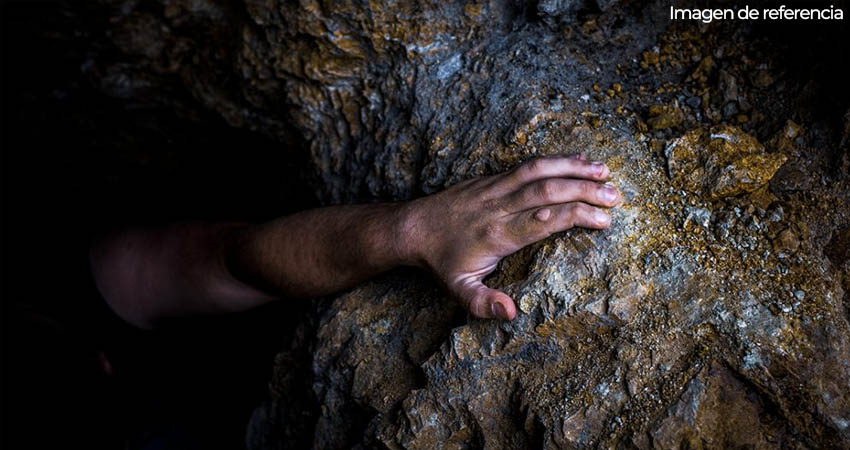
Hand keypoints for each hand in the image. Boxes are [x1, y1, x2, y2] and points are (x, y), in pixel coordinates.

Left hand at [401, 155, 620, 319]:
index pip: (545, 220)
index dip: (577, 216)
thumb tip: (511, 313)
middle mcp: (500, 207)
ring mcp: (496, 188)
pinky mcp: (492, 177)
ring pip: (538, 170)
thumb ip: (483, 303)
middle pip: (548, 191)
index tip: (606, 220)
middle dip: (585, 190)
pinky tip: (578, 160)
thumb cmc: (441, 262)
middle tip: (617, 196)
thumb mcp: (458, 290)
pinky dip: (555, 160)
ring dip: (573, 167)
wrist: (412, 229)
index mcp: (499, 234)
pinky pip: (527, 164)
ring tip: (605, 170)